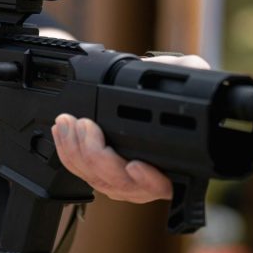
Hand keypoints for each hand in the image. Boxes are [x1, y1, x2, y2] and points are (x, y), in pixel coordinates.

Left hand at [51, 53, 210, 202]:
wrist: (148, 98)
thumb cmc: (170, 89)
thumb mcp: (186, 75)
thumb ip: (189, 71)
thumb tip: (183, 68)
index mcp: (176, 164)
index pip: (163, 184)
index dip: (148, 180)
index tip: (136, 165)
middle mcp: (149, 179)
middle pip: (120, 183)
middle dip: (96, 155)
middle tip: (85, 126)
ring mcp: (123, 181)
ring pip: (96, 179)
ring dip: (76, 152)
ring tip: (67, 124)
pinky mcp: (102, 175)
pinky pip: (81, 173)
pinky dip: (68, 154)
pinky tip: (63, 133)